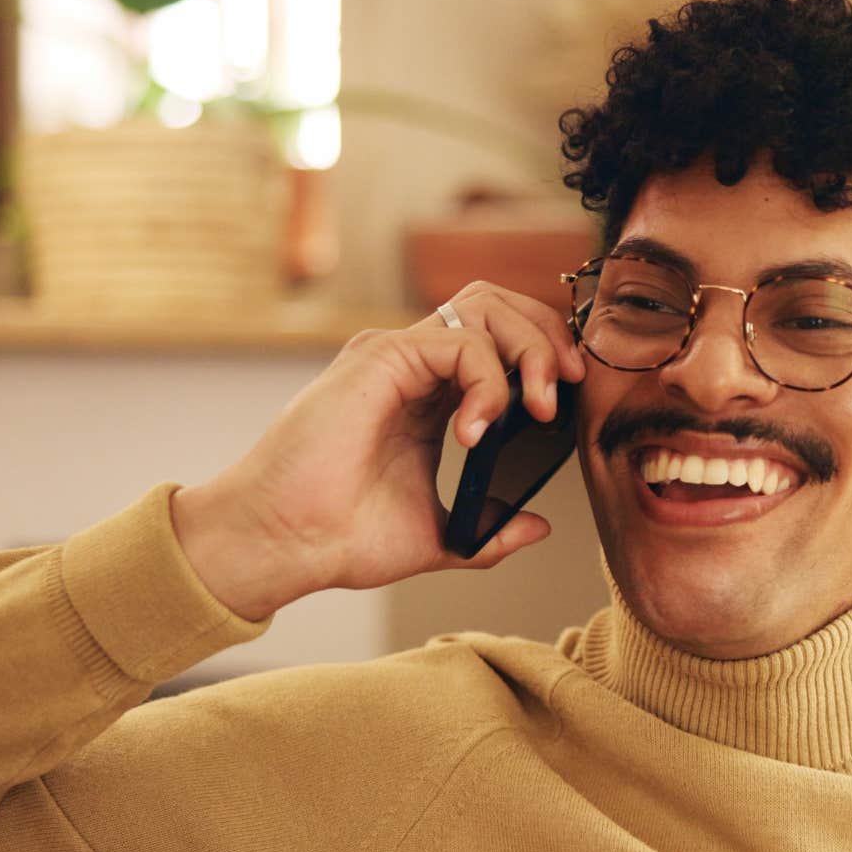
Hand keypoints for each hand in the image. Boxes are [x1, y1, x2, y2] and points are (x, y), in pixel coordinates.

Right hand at [170, 282, 587, 620]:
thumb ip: (489, 528)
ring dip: (529, 349)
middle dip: (549, 338)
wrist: (282, 545)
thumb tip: (537, 526)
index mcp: (428, 396)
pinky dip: (487, 381)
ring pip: (486, 307)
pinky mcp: (379, 358)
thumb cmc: (339, 537)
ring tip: (536, 407)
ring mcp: (394, 356)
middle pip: (500, 306)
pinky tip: (477, 433)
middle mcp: (412, 365)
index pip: (500, 339)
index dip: (545, 355)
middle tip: (567, 390)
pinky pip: (459, 342)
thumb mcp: (439, 536)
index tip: (569, 403)